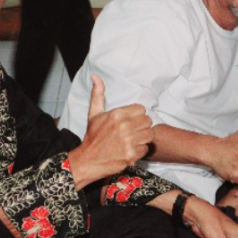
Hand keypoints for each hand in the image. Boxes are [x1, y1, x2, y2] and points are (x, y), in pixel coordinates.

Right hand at [68, 75, 154, 189]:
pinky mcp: (131, 155)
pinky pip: (146, 148)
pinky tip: (130, 149)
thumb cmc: (93, 137)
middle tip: (133, 131)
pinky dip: (140, 150)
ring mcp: (128, 142)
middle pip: (148, 121)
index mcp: (117, 115)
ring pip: (149, 134)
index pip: (142, 109)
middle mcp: (124, 127)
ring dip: (143, 138)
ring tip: (133, 140)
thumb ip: (98, 94)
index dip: (137, 115)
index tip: (130, 121)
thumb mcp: (94, 114)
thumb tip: (95, 76)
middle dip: (141, 126)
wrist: (88, 160)